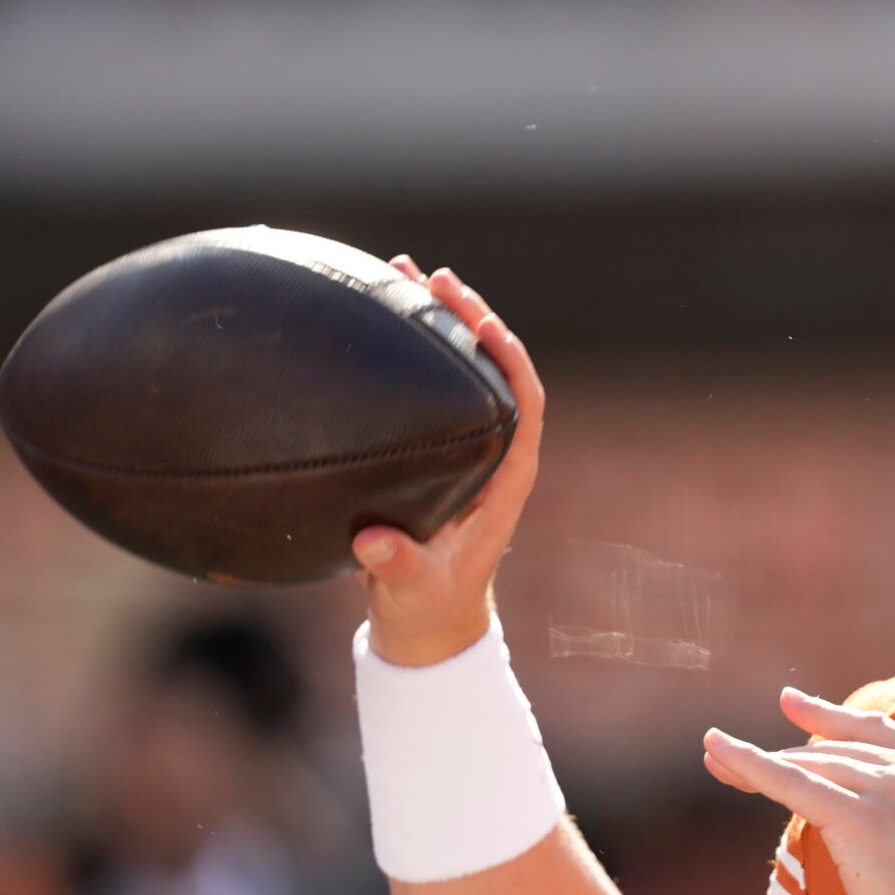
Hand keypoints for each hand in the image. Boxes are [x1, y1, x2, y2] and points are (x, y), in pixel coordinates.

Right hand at [352, 257, 544, 667]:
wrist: (425, 622)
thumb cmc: (428, 606)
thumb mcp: (413, 588)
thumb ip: (398, 566)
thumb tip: (374, 542)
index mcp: (506, 479)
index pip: (525, 403)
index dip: (510, 358)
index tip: (480, 321)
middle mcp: (493, 453)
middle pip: (495, 369)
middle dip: (469, 318)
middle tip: (433, 276)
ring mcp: (465, 447)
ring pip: (462, 370)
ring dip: (437, 322)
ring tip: (400, 271)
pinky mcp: (435, 448)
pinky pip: (428, 387)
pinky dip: (407, 350)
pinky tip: (370, 318)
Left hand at [702, 689, 894, 894]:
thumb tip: (873, 834)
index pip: (875, 732)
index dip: (829, 716)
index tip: (792, 703)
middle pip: (830, 749)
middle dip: (777, 754)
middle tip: (725, 754)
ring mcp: (888, 789)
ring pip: (808, 764)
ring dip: (754, 762)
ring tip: (714, 759)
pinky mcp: (859, 816)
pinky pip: (792, 784)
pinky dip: (751, 766)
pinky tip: (721, 755)